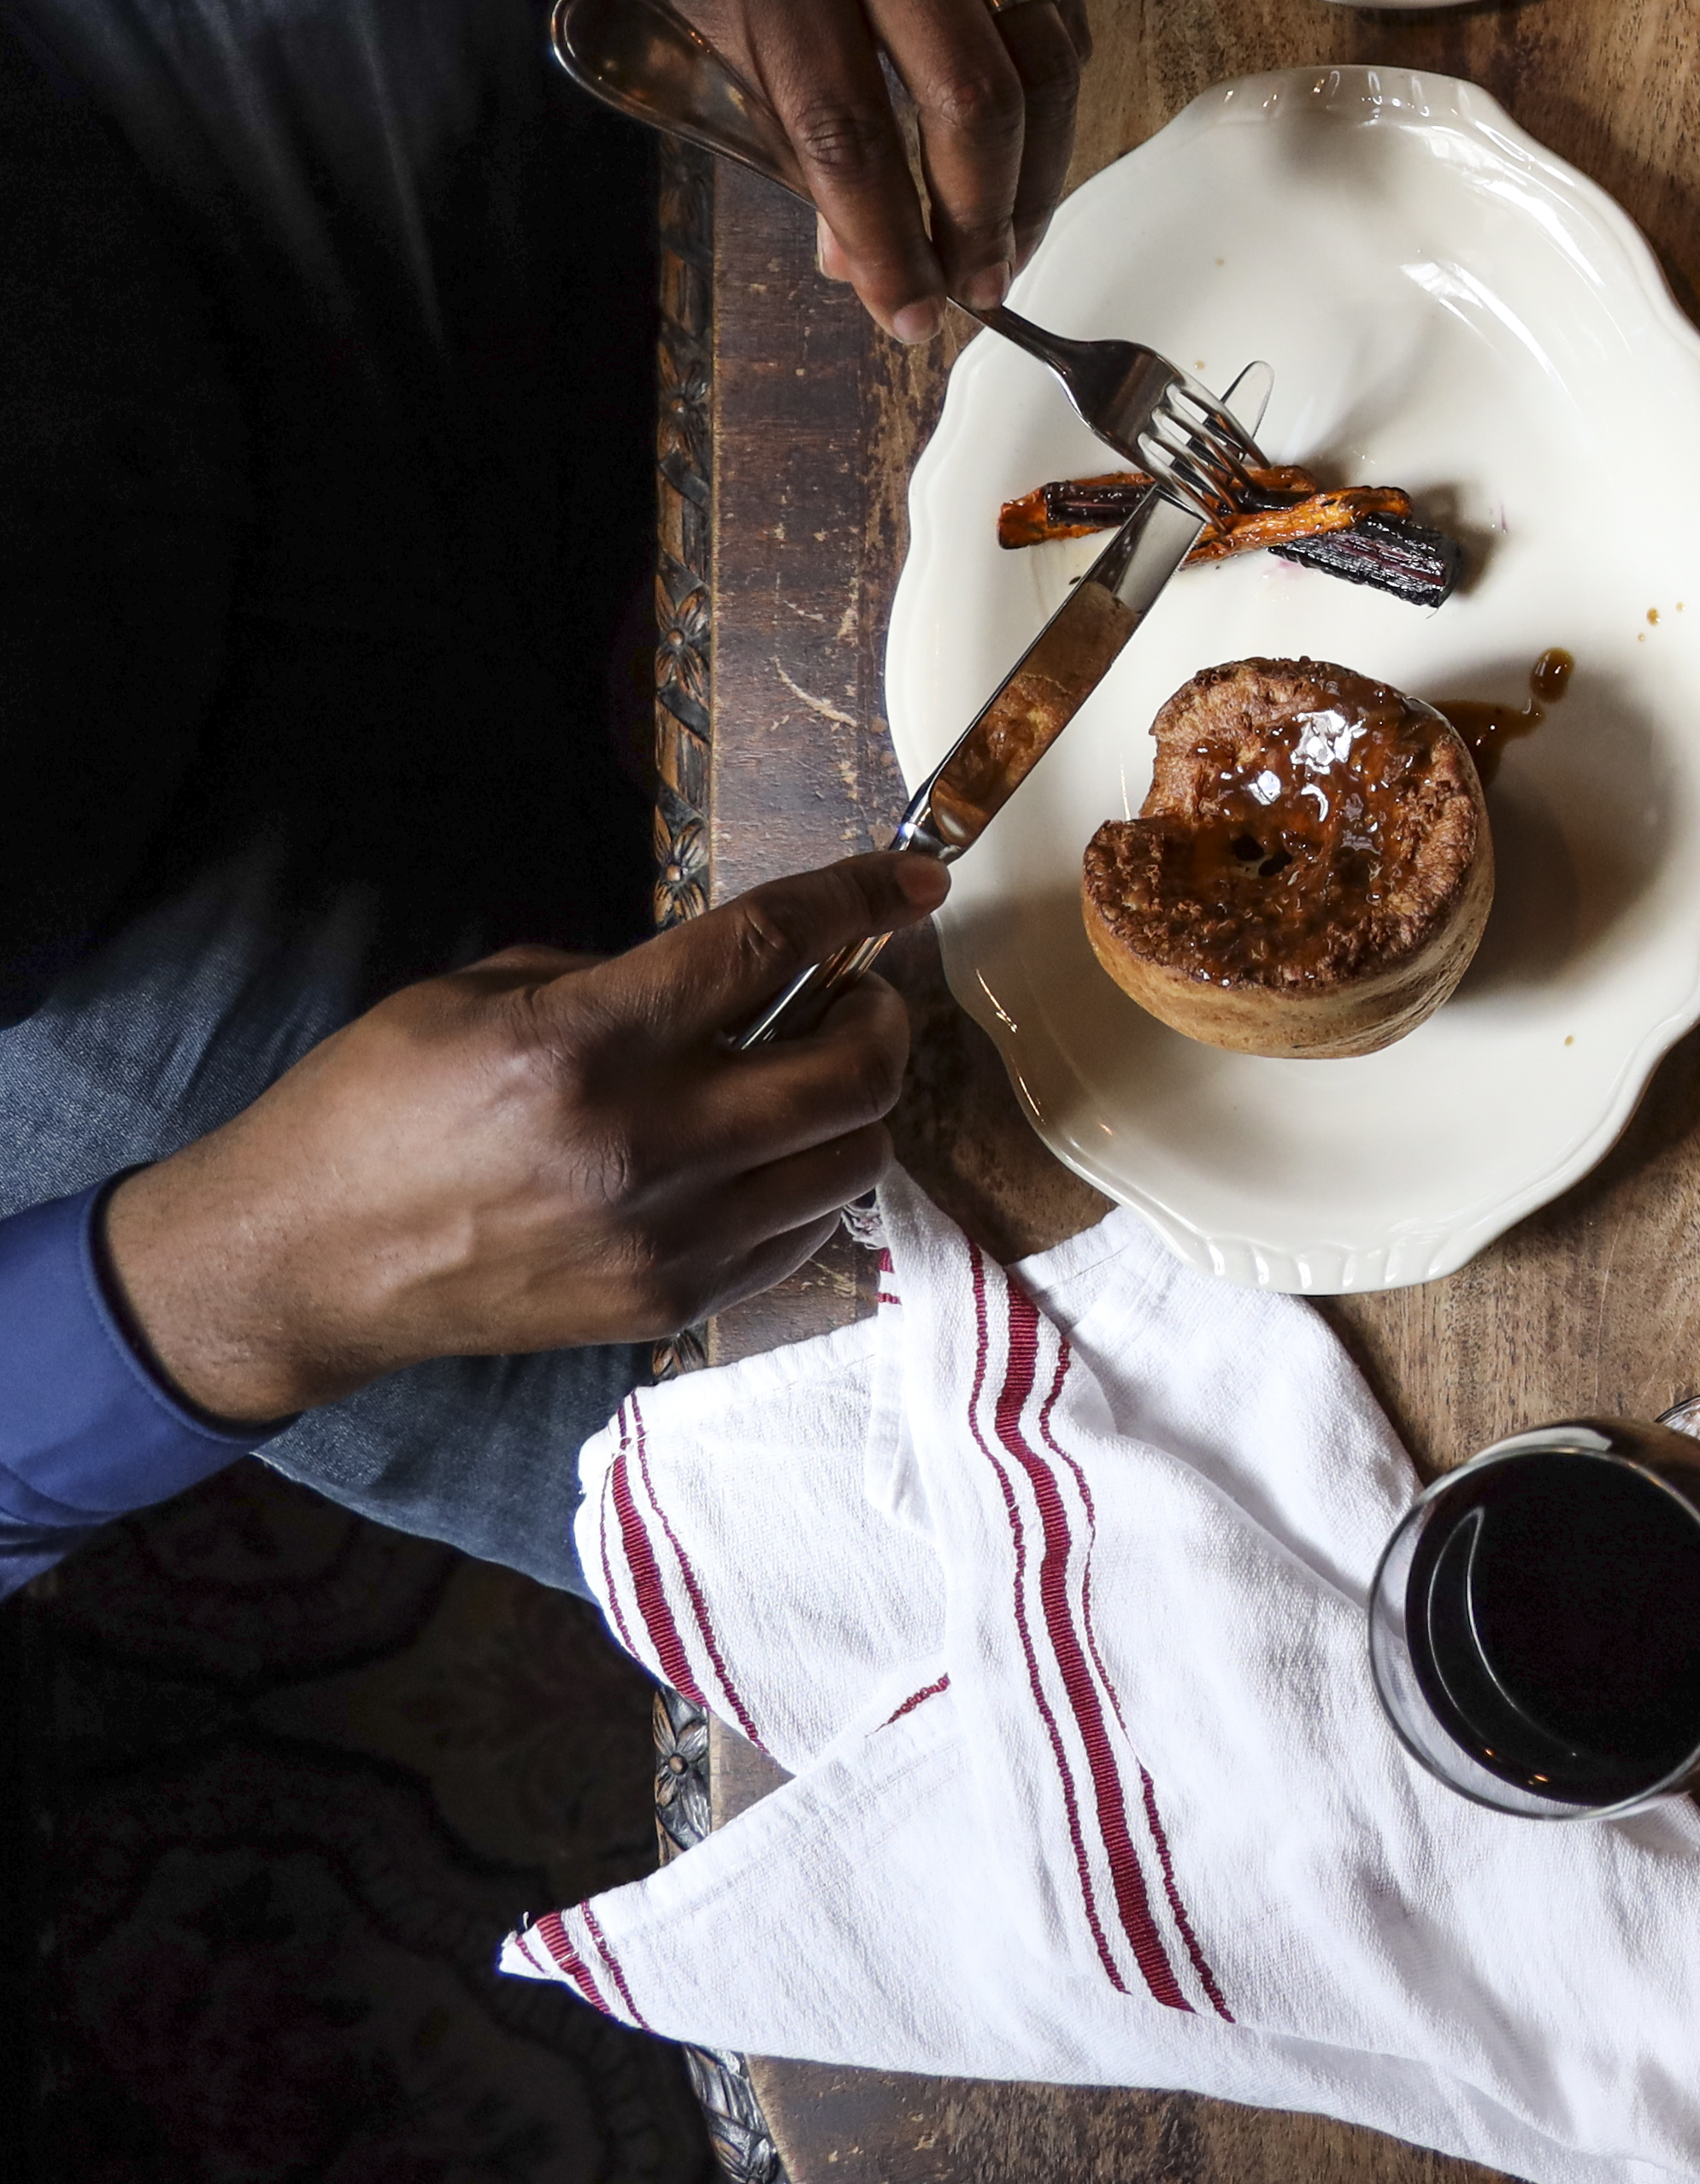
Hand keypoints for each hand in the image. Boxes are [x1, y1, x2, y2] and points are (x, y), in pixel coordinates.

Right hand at [98, 855, 939, 1423]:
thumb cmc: (370, 1111)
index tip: (914, 879)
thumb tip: (730, 973)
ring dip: (857, 1104)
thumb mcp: (474, 998)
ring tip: (813, 1075)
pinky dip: (811, 1181)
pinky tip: (770, 1154)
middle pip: (854, 1069)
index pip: (767, 948)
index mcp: (585, 1043)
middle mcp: (645, 1143)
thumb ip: (614, 977)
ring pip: (853, 1159)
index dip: (857, 899)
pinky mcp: (670, 1304)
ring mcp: (668, 1236)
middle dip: (881, 1015)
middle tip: (853, 994)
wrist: (301, 1266)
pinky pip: (805, 1236)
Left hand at [560, 0, 1090, 343]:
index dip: (883, 239)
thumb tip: (854, 242)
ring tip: (1011, 233)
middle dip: (980, 216)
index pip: (845, 127)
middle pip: (972, 99)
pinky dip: (1055, 82)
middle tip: (975, 287)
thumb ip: (772, 102)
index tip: (898, 314)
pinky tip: (1034, 137)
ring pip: (1043, 53)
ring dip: (1037, 166)